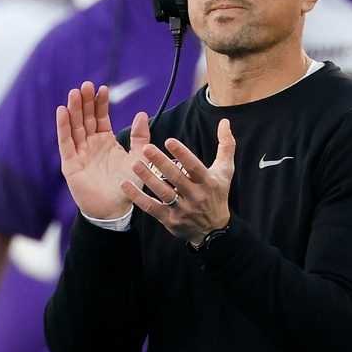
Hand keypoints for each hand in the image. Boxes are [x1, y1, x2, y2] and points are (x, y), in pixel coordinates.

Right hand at [57, 81, 149, 218]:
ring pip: (75, 126)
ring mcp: (79, 152)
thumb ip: (140, 137)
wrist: (115, 210)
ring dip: (73, 109)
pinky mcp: (70, 163)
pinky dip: (63, 127)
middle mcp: (90, 144)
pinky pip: (65, 142)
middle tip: (86, 85)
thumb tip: (142, 114)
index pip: (100, 117)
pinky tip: (62, 111)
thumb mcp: (138, 158)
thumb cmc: (127, 186)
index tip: (103, 88)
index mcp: (105, 140)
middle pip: (85, 118)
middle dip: (85, 101)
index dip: (100, 103)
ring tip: (75, 93)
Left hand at [123, 118, 235, 245]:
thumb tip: (224, 121)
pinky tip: (125, 185)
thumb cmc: (217, 194)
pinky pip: (151, 207)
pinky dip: (137, 197)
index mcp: (208, 182)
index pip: (194, 167)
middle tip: (146, 148)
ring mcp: (182, 209)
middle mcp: (195, 196)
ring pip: (163, 193)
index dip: (182, 154)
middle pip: (176, 178)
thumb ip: (226, 146)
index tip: (169, 140)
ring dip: (148, 178)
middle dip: (161, 163)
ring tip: (135, 164)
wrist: (213, 230)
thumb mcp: (225, 171)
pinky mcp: (169, 220)